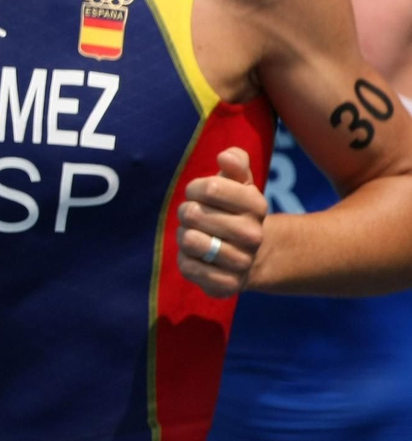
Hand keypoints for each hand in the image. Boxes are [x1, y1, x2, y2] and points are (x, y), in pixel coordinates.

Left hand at [177, 147, 266, 297]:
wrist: (251, 257)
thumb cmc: (235, 212)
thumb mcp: (239, 183)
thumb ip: (236, 162)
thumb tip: (226, 156)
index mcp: (256, 205)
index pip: (209, 187)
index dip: (196, 189)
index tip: (200, 194)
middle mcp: (253, 235)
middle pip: (192, 213)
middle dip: (188, 212)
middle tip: (197, 218)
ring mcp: (241, 261)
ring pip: (188, 240)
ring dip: (184, 235)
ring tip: (197, 236)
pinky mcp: (227, 285)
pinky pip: (188, 267)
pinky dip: (185, 259)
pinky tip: (197, 257)